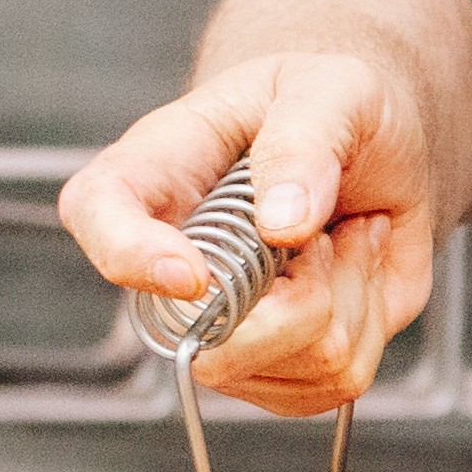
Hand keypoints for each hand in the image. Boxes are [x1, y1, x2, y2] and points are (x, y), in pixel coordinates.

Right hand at [57, 51, 438, 416]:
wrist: (373, 148)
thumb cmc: (329, 105)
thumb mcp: (332, 91)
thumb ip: (304, 142)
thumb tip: (282, 222)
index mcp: (156, 171)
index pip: (97, 214)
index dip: (131, 257)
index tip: (193, 275)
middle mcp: (175, 263)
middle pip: (212, 342)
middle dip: (303, 294)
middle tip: (323, 228)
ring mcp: (224, 325)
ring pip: (298, 363)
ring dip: (351, 295)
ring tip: (341, 235)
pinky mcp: (280, 362)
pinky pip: (337, 380)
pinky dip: (372, 321)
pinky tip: (357, 269)